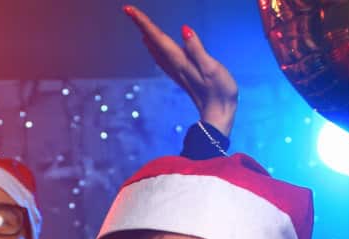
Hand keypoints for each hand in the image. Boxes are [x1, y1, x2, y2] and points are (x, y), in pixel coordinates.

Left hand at [124, 5, 237, 135]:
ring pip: (156, 50)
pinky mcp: (183, 75)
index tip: (129, 9)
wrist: (219, 116)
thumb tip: (184, 29)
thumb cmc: (219, 92)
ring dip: (147, 35)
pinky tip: (153, 47)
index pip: (157, 37)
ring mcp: (177, 71)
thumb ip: (197, 49)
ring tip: (139, 24)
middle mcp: (174, 65)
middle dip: (141, 24)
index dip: (143, 22)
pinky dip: (155, 48)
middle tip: (129, 10)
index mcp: (179, 60)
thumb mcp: (211, 68)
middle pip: (153, 41)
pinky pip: (162, 58)